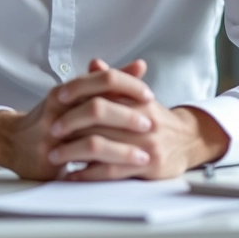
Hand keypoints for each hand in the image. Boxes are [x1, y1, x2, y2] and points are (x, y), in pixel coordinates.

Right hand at [0, 59, 153, 179]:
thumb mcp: (76, 95)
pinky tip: (118, 173)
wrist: (12, 140)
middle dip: (128, 117)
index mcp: (69, 89)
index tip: (149, 95)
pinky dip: (102, 170)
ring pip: (91, 138)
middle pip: (97, 106)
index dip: (128, 85)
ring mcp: (53, 133)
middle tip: (151, 124)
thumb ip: (108, 82)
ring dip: (122, 148)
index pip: (102, 78)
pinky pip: (80, 164)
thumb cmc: (51, 117)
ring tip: (143, 155)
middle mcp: (59, 107)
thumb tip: (140, 66)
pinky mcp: (50, 158)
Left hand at [50, 59, 229, 180]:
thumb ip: (114, 82)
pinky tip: (72, 175)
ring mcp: (145, 143)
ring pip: (101, 146)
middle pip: (98, 117)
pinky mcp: (147, 166)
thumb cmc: (154, 117)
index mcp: (137, 98)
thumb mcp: (137, 96)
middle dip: (70, 124)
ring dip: (73, 152)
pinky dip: (87, 174)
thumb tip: (94, 62)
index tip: (56, 98)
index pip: (103, 89)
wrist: (188, 140)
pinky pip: (111, 171)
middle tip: (50, 130)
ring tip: (54, 155)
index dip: (77, 92)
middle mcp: (142, 119)